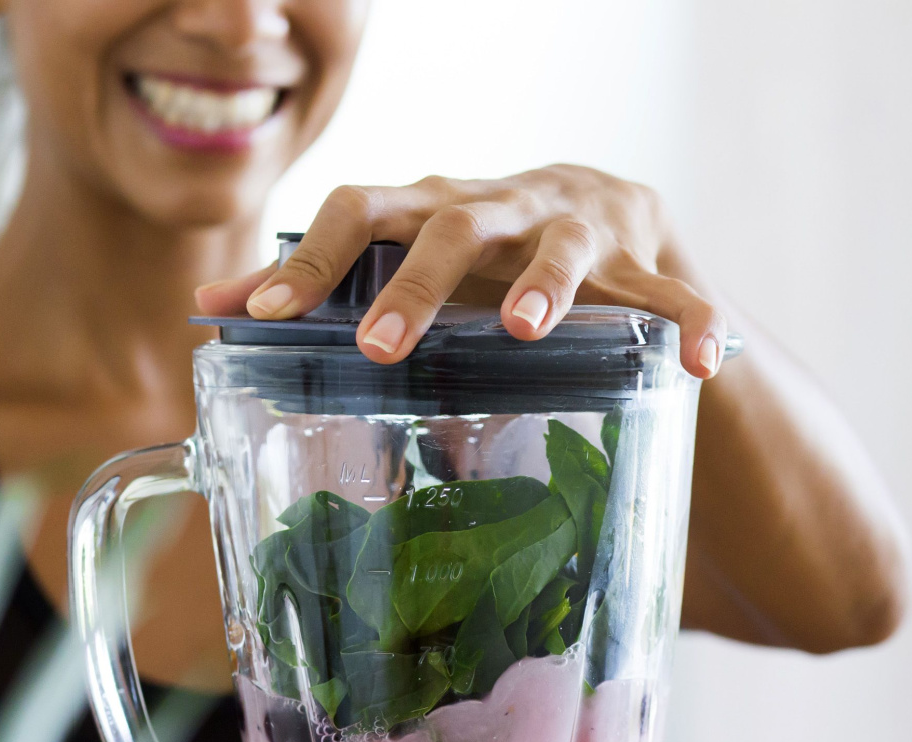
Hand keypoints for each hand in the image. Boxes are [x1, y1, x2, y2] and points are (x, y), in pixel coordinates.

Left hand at [195, 165, 725, 377]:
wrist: (600, 211)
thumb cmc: (477, 253)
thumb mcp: (400, 258)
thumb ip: (317, 283)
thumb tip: (207, 306)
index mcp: (429, 207)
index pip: (358, 213)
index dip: (311, 261)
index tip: (267, 318)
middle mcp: (497, 206)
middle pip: (451, 227)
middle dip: (416, 285)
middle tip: (384, 348)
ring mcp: (574, 226)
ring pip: (562, 246)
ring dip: (546, 284)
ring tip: (526, 330)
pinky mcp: (643, 257)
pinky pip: (673, 292)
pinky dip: (691, 321)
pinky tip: (704, 365)